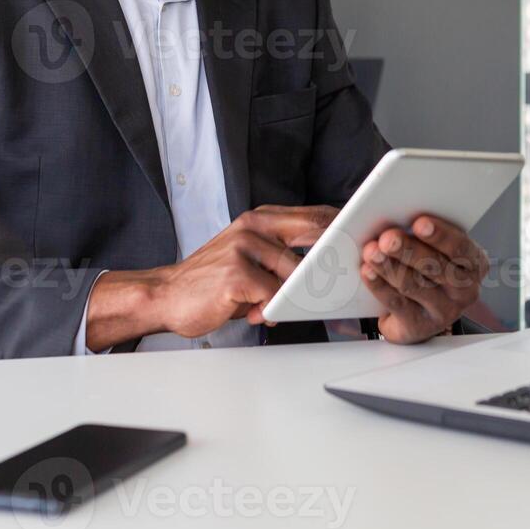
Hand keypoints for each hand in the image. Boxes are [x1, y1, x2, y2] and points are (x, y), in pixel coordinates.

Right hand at [84, 205, 337, 349]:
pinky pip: (273, 296)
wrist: (165, 295)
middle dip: (337, 249)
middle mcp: (253, 227)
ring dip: (296, 293)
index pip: (313, 216)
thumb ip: (282, 254)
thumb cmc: (211, 280)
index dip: (342, 226)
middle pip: (314, 230)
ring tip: (278, 304)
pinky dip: (270, 309)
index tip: (364, 236)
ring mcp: (244, 248)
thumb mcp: (248, 255)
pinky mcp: (236, 275)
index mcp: (260, 219)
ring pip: (295, 272)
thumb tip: (327, 263)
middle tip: (352, 267)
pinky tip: (255, 313)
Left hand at [360, 215, 489, 343]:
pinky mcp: (419, 326)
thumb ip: (425, 234)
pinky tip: (368, 272)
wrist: (421, 311)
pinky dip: (379, 286)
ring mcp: (443, 311)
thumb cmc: (429, 268)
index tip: (419, 223)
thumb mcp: (437, 249)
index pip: (461, 247)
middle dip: (409, 250)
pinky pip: (397, 304)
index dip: (440, 235)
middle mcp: (464, 290)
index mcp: (473, 263)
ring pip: (414, 285)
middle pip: (436, 267)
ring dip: (389, 266)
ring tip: (372, 252)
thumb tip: (399, 218)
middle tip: (388, 238)